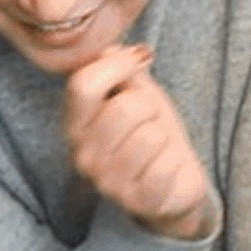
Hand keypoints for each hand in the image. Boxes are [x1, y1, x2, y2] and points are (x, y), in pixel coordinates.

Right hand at [58, 44, 219, 243]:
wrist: (171, 188)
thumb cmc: (150, 135)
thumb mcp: (136, 95)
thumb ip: (122, 71)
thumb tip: (111, 49)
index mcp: (74, 125)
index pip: (83, 84)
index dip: (116, 65)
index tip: (136, 63)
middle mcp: (82, 156)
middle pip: (125, 108)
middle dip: (149, 107)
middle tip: (150, 121)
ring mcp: (107, 183)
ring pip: (150, 135)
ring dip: (164, 136)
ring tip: (158, 147)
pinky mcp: (137, 202)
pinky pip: (165, 165)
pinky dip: (176, 161)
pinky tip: (166, 168)